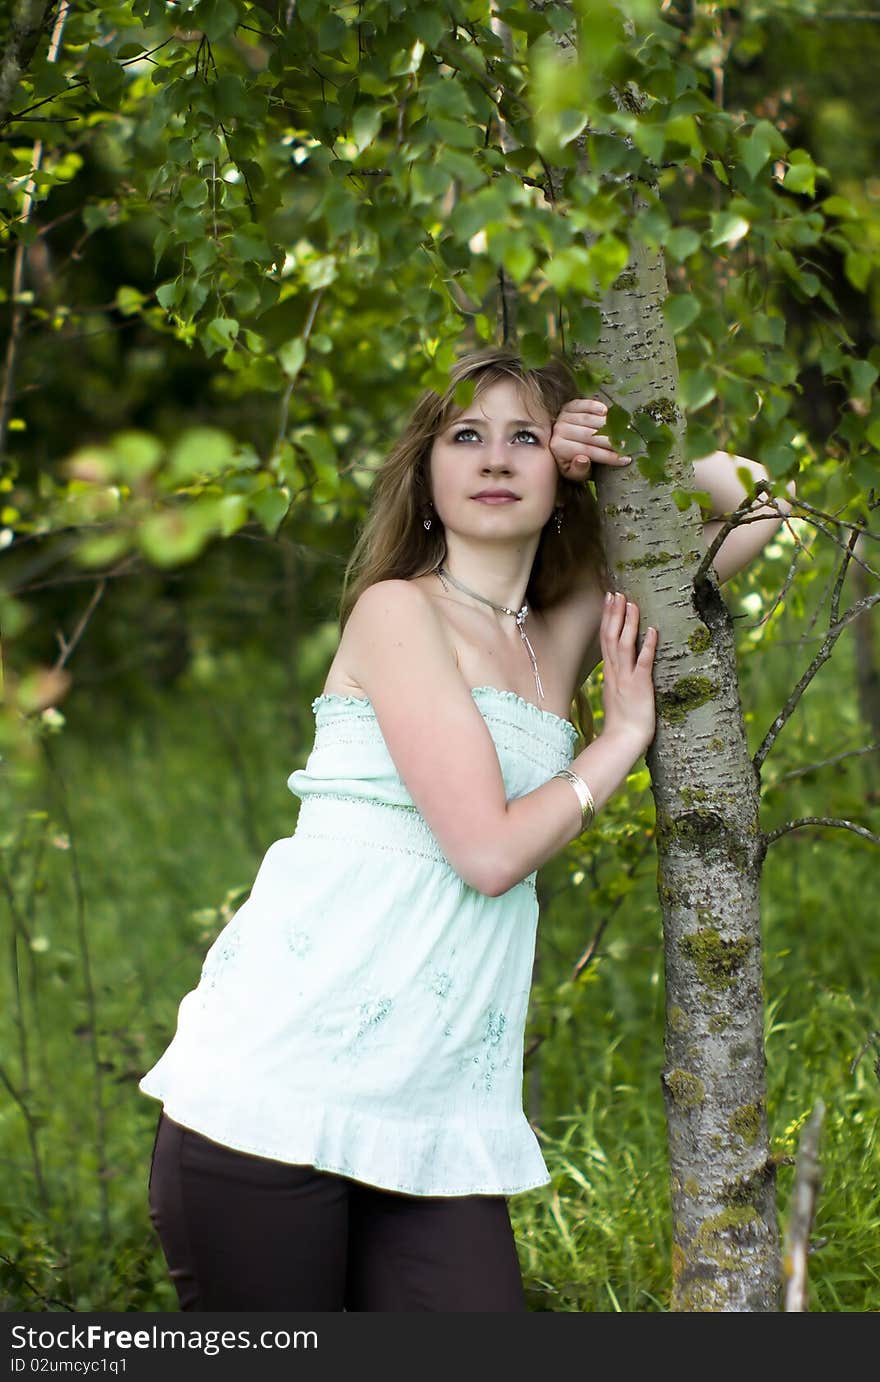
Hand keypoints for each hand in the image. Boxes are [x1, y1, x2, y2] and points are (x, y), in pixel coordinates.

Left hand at [550, 398, 631, 480]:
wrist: (560, 445)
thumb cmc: (571, 463)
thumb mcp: (573, 473)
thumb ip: (578, 470)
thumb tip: (583, 460)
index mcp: (559, 448)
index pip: (588, 451)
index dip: (608, 456)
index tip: (625, 459)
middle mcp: (559, 430)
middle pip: (589, 434)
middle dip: (611, 440)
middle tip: (627, 444)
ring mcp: (563, 416)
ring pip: (588, 419)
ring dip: (607, 424)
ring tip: (624, 430)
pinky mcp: (569, 406)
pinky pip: (583, 404)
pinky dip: (595, 406)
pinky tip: (606, 411)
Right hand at [599, 591, 656, 753]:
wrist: (622, 741)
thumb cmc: (622, 724)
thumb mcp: (618, 697)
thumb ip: (618, 681)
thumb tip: (620, 671)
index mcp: (610, 674)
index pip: (605, 641)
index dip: (607, 619)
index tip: (609, 601)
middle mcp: (615, 673)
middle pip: (610, 637)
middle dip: (613, 614)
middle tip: (616, 593)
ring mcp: (626, 679)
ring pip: (623, 645)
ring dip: (628, 623)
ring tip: (631, 603)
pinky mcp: (640, 687)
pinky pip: (643, 662)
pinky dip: (647, 645)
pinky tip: (652, 630)